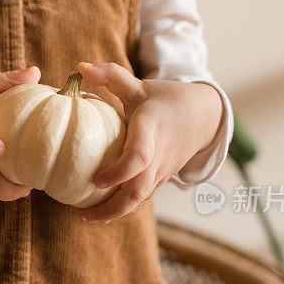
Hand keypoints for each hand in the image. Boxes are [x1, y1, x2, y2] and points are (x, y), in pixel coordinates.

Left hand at [76, 62, 222, 222]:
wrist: (203, 116)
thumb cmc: (165, 99)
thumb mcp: (140, 85)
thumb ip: (112, 76)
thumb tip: (80, 67)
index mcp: (152, 130)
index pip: (139, 157)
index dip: (119, 171)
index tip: (96, 180)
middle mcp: (158, 155)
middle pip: (138, 190)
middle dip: (112, 206)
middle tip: (82, 213)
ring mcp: (161, 171)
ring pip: (140, 200)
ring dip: (115, 212)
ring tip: (86, 216)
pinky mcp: (161, 179)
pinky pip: (143, 198)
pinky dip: (123, 207)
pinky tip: (100, 211)